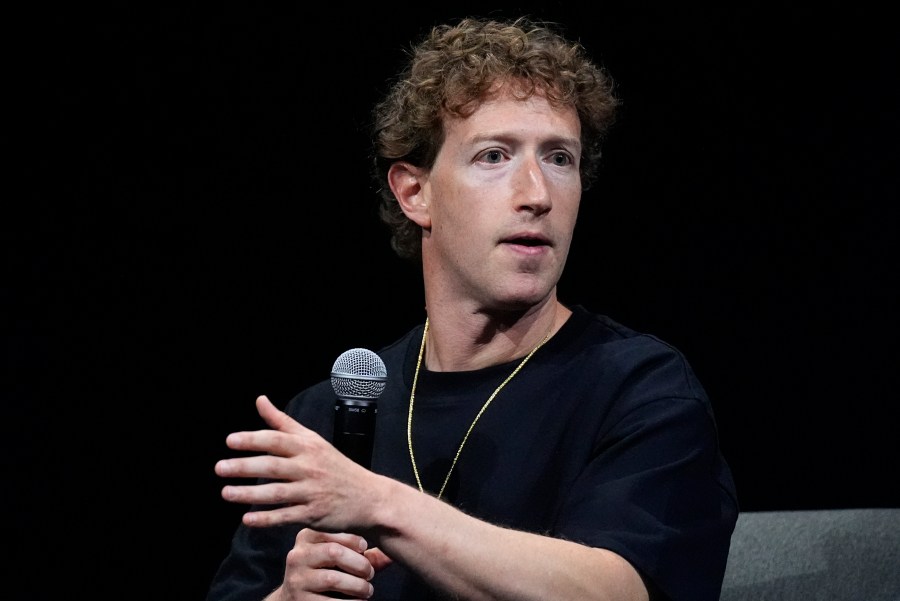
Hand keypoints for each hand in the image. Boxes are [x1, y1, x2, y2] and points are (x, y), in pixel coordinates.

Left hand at [215, 395, 379, 531]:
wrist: (368, 497)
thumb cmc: (336, 466)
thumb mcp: (312, 440)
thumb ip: (282, 422)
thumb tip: (260, 400)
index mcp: (308, 447)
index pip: (276, 440)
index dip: (252, 440)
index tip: (230, 441)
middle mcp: (309, 468)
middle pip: (272, 466)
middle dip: (244, 467)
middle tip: (220, 468)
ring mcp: (311, 492)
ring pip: (276, 493)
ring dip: (249, 494)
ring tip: (226, 492)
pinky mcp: (313, 514)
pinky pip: (285, 516)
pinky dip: (266, 518)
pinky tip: (247, 519)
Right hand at [264, 528, 391, 599]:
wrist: (296, 599)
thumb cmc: (326, 573)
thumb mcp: (340, 559)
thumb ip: (364, 553)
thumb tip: (395, 551)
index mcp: (306, 536)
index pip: (335, 530)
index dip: (356, 541)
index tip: (365, 549)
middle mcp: (297, 555)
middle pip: (334, 552)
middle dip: (359, 564)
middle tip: (370, 574)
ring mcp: (296, 579)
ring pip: (333, 579)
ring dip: (358, 586)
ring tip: (367, 590)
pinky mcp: (299, 600)